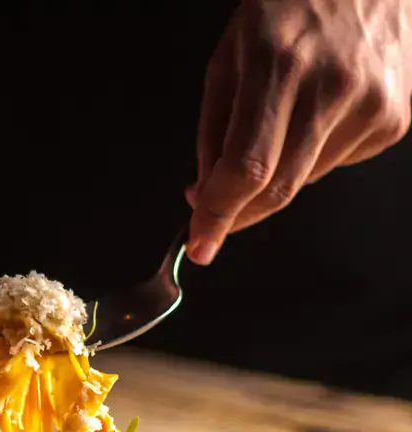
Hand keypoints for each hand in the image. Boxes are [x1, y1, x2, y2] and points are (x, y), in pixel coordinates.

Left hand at [187, 0, 411, 263]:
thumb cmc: (289, 8)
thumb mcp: (229, 58)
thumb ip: (214, 133)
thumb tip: (205, 195)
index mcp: (280, 64)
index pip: (247, 168)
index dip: (219, 215)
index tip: (200, 245)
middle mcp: (333, 86)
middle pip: (277, 189)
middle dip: (237, 216)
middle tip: (215, 219)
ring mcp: (371, 104)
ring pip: (303, 182)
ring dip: (274, 178)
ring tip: (277, 126)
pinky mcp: (393, 119)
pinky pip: (334, 165)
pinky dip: (310, 158)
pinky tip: (314, 116)